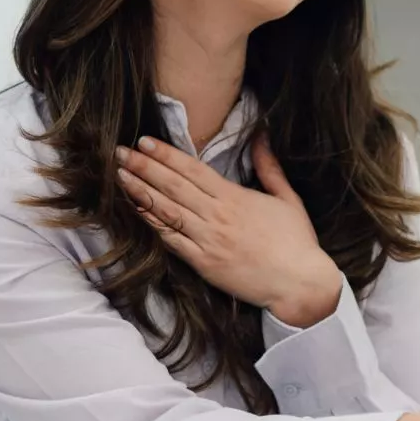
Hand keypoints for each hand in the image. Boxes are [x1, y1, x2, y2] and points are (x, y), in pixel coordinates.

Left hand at [116, 134, 341, 325]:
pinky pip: (171, 240)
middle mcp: (217, 216)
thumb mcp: (288, 199)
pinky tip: (135, 210)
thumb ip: (270, 168)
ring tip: (120, 175)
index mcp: (236, 198)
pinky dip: (151, 224)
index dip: (167, 155)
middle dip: (145, 167)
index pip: (193, 170)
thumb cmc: (296, 242)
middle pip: (174, 186)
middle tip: (120, 152)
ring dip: (141, 191)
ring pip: (167, 210)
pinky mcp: (203, 263)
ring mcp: (208, 240)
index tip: (146, 142)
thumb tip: (262, 136)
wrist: (299, 283)